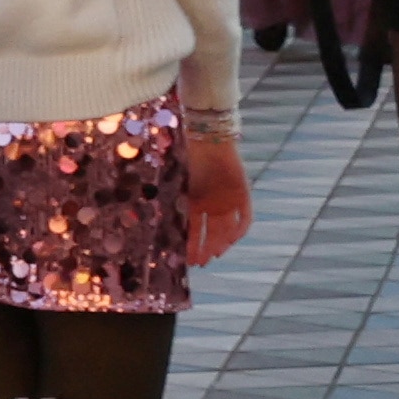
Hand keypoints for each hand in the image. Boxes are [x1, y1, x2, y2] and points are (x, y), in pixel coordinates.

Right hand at [181, 124, 250, 269]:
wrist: (206, 136)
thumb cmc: (184, 157)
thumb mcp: (173, 184)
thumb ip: (169, 204)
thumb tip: (152, 229)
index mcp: (193, 200)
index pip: (192, 230)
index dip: (190, 246)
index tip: (185, 261)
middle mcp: (211, 203)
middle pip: (211, 232)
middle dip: (205, 248)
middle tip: (199, 262)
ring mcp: (227, 199)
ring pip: (227, 228)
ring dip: (221, 243)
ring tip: (214, 254)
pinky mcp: (243, 193)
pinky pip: (245, 217)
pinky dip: (240, 229)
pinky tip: (232, 240)